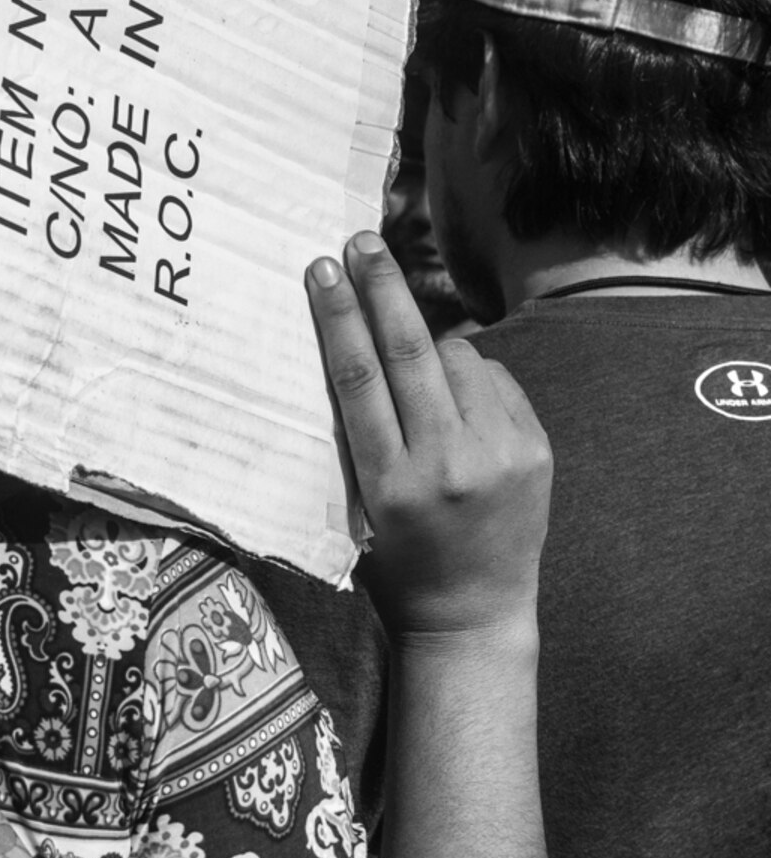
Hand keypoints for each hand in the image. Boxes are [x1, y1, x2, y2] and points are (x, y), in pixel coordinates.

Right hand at [307, 232, 550, 636]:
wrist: (472, 615)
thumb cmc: (394, 565)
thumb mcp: (358, 509)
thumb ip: (360, 438)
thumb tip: (362, 351)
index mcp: (389, 483)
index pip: (359, 380)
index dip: (339, 318)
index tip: (322, 270)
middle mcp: (447, 463)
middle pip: (409, 349)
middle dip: (382, 287)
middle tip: (361, 242)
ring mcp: (498, 452)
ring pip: (457, 355)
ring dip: (429, 346)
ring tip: (413, 372)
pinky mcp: (535, 448)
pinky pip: (495, 379)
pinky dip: (469, 376)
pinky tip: (456, 404)